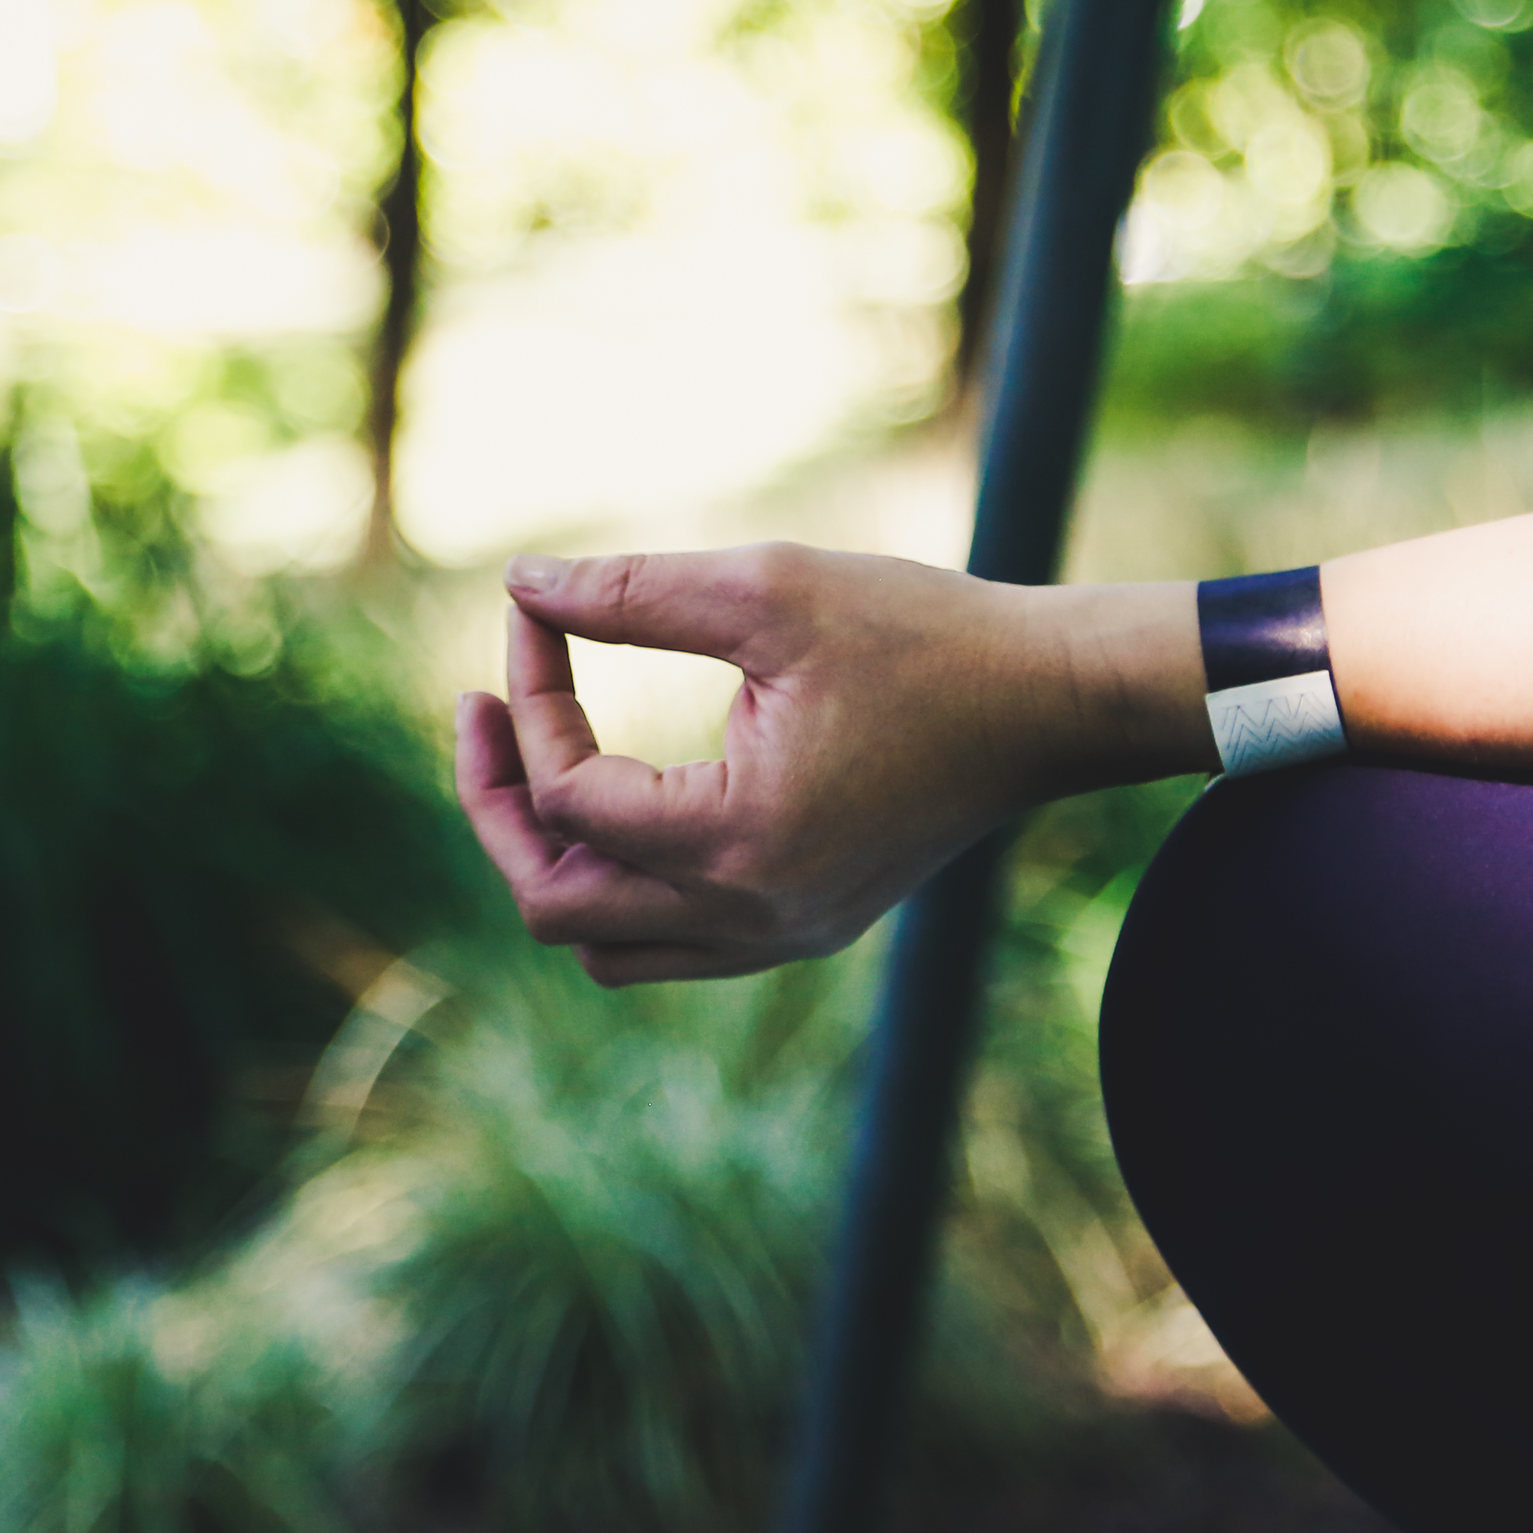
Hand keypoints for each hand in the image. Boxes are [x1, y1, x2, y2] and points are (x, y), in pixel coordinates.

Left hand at [454, 544, 1205, 985]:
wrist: (1052, 701)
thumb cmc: (924, 634)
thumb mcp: (770, 589)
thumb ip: (631, 593)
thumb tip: (521, 585)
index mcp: (738, 839)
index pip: (569, 796)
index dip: (528, 697)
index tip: (533, 614)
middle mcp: (752, 914)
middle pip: (554, 908)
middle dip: (498, 806)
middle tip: (480, 711)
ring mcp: (781, 935)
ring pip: (604, 947)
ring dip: (554, 859)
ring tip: (540, 760)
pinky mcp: (806, 926)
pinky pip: (670, 943)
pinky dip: (621, 882)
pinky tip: (621, 795)